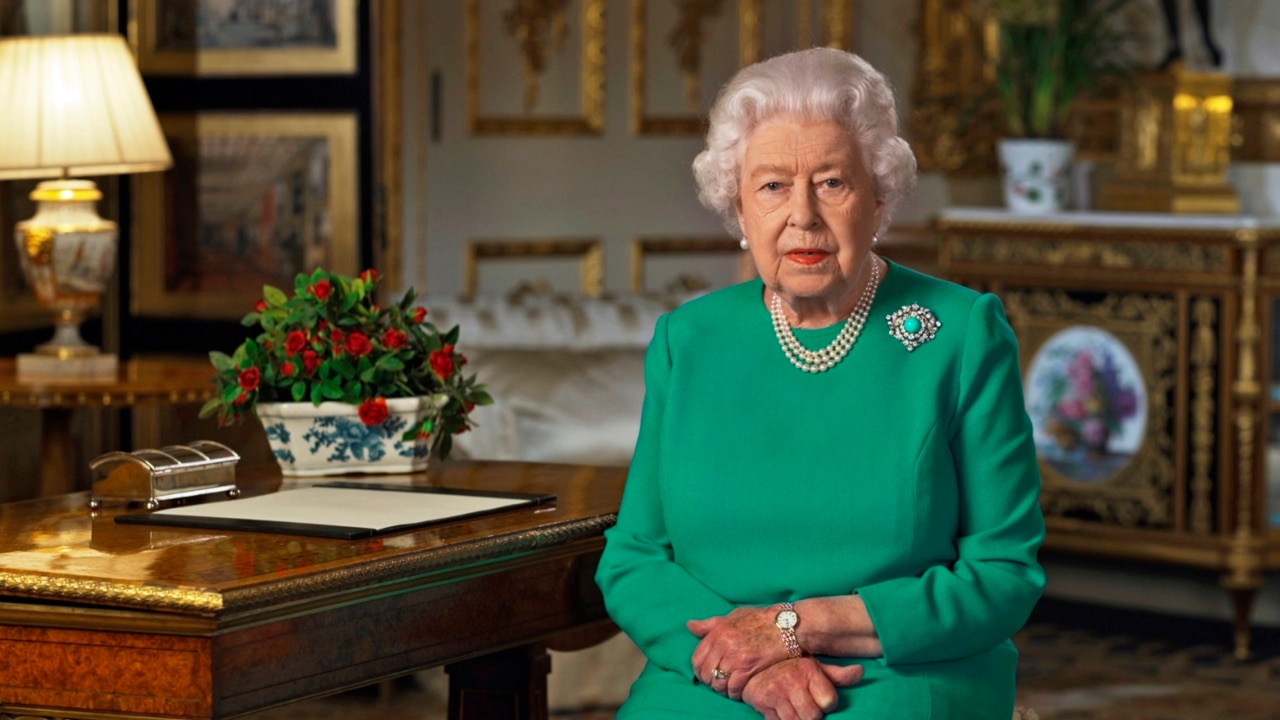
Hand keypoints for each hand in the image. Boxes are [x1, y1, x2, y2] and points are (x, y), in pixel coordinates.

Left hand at [688, 606, 788, 699]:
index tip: (707, 674)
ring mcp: (735, 655)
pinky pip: (733, 687)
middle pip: (706, 672)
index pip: (697, 658)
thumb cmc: (761, 619)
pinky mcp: (748, 666)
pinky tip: (738, 692)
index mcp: (718, 630)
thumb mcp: (734, 616)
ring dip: (721, 689)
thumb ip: (711, 624)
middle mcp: (723, 643)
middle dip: (710, 682)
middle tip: (719, 684)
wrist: (788, 624)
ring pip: (718, 682)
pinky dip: (734, 693)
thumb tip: (690, 625)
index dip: (699, 670)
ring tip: (728, 689)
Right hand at [741, 657, 863, 719]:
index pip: (829, 701)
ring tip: (796, 710)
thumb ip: (838, 674)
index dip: (827, 704)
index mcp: (807, 670)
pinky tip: (784, 713)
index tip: (821, 700)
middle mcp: (791, 681)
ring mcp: (775, 694)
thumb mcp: (814, 667)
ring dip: (798, 719)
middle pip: (813, 716)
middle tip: (807, 706)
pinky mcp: (763, 705)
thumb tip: (860, 672)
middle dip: (812, 715)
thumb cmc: (790, 668)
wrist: (754, 666)